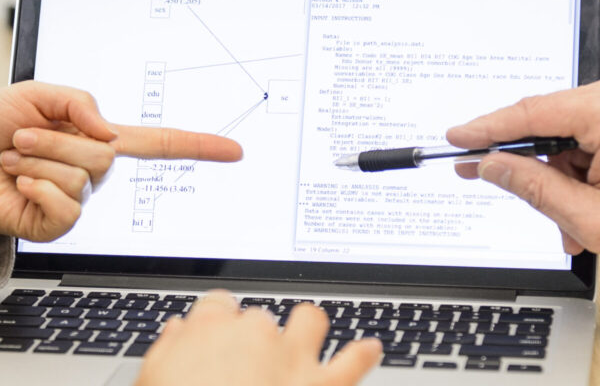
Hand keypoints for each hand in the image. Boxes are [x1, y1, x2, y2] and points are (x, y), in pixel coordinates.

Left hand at [0, 81, 241, 241]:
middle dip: (56, 141)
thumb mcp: (38, 95)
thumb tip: (110, 136)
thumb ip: (83, 103)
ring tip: (15, 158)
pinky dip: (37, 186)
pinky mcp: (61, 224)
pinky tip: (21, 184)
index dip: (199, 146)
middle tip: (24, 138)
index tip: (234, 150)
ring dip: (38, 159)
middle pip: (107, 157)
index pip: (160, 144)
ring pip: (84, 177)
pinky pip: (69, 206)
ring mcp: (80, 199)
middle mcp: (96, 172)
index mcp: (99, 140)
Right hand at [136, 291, 381, 385]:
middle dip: (257, 338)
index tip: (220, 336)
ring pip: (310, 319)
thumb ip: (168, 352)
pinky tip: (368, 350)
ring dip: (308, 330)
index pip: (220, 304)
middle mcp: (255, 333)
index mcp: (211, 328)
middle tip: (250, 368)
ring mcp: (293, 356)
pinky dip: (362, 355)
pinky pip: (353, 360)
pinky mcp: (324, 384)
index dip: (221, 321)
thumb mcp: (153, 383)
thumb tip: (179, 331)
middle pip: (261, 317)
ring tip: (305, 345)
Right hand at [446, 80, 599, 254]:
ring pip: (567, 139)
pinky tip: (579, 207)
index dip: (488, 128)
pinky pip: (589, 145)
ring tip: (564, 223)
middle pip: (548, 124)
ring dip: (555, 181)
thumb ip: (534, 187)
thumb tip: (492, 165)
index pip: (534, 112)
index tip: (458, 137)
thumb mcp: (591, 216)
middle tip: (477, 171)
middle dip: (524, 164)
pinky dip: (577, 176)